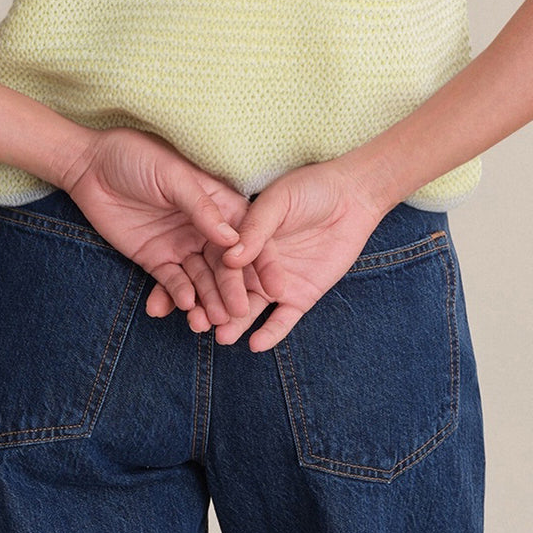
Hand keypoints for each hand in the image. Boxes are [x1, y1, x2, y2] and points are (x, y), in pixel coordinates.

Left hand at [62, 127, 253, 328]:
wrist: (91, 166)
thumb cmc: (138, 157)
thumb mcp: (173, 176)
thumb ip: (202, 208)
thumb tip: (232, 239)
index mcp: (218, 202)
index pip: (247, 235)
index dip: (263, 260)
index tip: (276, 286)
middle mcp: (204, 228)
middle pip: (226, 264)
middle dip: (234, 288)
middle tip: (240, 312)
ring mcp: (181, 245)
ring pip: (202, 278)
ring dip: (209, 300)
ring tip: (213, 321)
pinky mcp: (156, 259)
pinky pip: (173, 282)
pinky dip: (181, 296)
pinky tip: (187, 307)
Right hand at [148, 157, 388, 351]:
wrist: (352, 196)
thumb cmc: (311, 188)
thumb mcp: (278, 201)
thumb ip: (256, 228)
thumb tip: (230, 257)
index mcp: (243, 236)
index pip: (217, 261)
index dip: (198, 276)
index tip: (180, 293)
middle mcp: (255, 263)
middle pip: (227, 289)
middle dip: (210, 306)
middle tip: (193, 323)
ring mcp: (276, 282)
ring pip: (250, 308)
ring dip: (235, 324)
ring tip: (220, 338)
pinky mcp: (301, 296)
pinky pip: (282, 320)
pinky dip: (270, 332)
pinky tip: (255, 344)